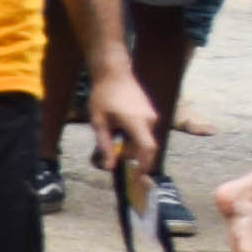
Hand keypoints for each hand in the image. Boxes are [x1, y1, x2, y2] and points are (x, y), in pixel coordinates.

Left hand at [84, 60, 161, 194]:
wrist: (114, 72)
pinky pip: (144, 132)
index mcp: (137, 123)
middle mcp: (150, 120)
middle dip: (131, 157)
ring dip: (130, 147)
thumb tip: (109, 167)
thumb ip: (105, 146)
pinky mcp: (150, 112)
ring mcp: (152, 115)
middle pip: (144, 148)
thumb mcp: (98, 123)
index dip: (144, 167)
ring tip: (112, 138)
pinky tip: (118, 130)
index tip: (136, 179)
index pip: (148, 150)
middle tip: (113, 157)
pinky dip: (133, 138)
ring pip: (144, 140)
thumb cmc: (103, 96)